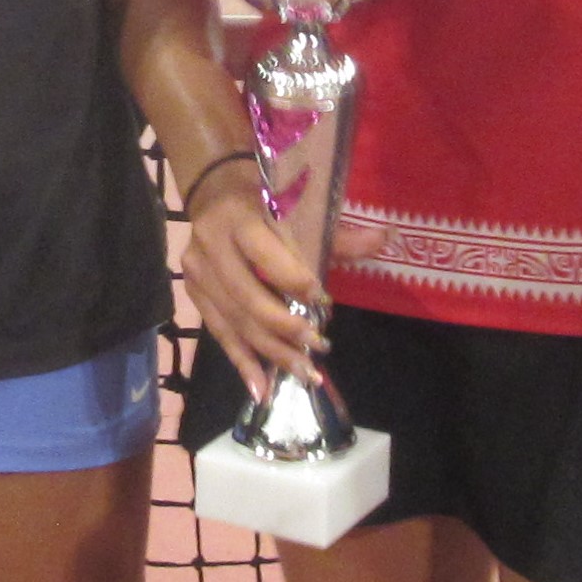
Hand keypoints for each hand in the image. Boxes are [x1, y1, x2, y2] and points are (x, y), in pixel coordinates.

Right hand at [181, 162, 329, 401]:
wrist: (215, 191)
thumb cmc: (267, 201)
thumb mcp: (300, 210)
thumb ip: (340, 234)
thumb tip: (387, 238)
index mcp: (239, 219)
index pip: (268, 258)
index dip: (296, 283)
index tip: (324, 302)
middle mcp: (211, 247)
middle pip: (249, 299)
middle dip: (286, 329)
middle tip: (319, 348)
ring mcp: (197, 274)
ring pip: (236, 323)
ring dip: (272, 353)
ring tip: (304, 375)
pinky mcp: (194, 294)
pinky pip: (221, 334)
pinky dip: (243, 363)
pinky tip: (261, 390)